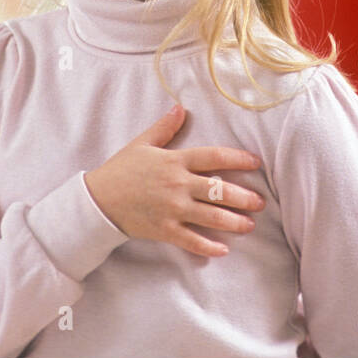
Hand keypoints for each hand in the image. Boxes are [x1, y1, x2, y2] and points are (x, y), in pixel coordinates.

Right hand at [84, 105, 265, 257]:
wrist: (97, 200)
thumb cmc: (121, 169)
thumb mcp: (142, 143)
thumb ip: (165, 127)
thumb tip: (180, 108)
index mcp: (175, 160)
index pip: (215, 157)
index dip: (239, 159)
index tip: (255, 163)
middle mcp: (178, 184)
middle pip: (220, 190)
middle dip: (244, 197)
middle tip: (260, 202)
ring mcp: (172, 209)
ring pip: (212, 216)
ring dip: (234, 221)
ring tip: (249, 224)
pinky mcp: (164, 230)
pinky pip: (191, 240)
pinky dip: (208, 247)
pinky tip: (223, 250)